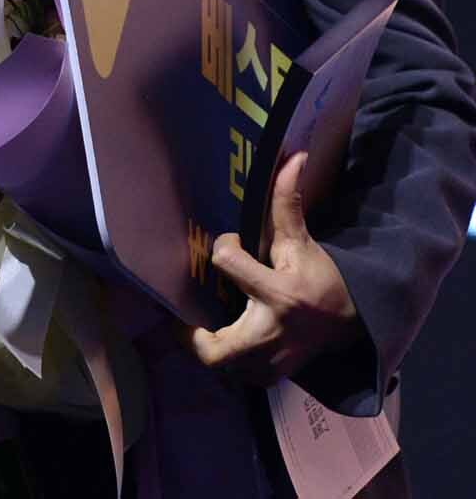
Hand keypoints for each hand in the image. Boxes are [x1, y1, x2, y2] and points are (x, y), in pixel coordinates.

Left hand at [180, 152, 363, 386]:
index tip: (229, 244)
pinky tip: (216, 337)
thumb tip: (292, 157)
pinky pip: (234, 373)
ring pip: (221, 365)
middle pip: (215, 348)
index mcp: (280, 294)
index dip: (223, 247)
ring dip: (204, 345)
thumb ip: (287, 203)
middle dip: (191, 334)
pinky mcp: (270, 377)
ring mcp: (271, 362)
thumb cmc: (323, 278)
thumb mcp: (303, 242)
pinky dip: (222, 359)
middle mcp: (272, 333)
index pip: (229, 263)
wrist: (354, 322)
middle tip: (180, 314)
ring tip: (192, 324)